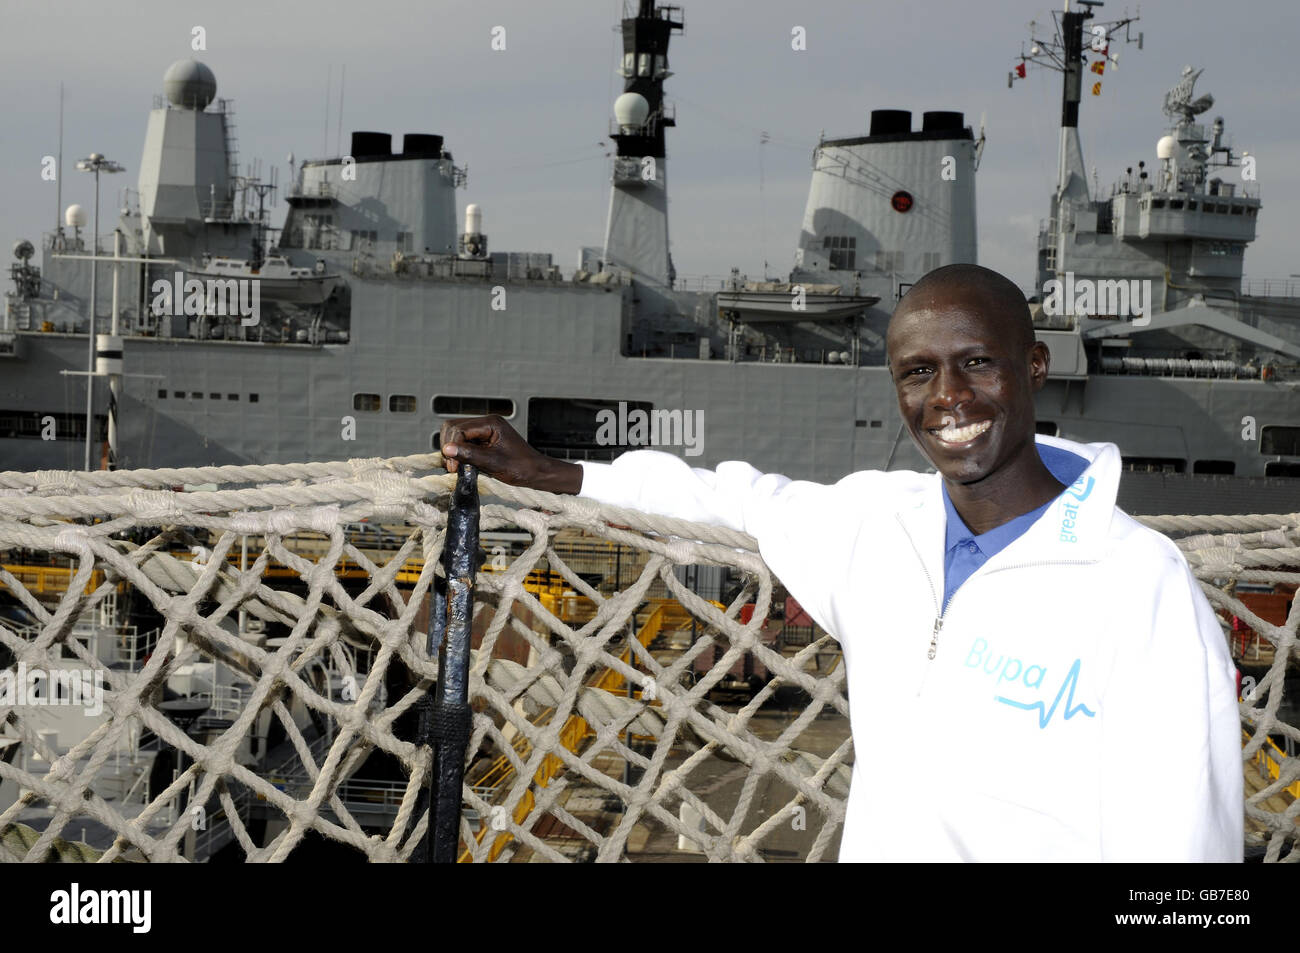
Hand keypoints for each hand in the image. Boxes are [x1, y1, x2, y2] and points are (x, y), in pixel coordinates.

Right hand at [440, 415, 582, 493]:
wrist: (536, 473)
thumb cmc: (521, 467)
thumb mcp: (493, 463)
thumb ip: (469, 455)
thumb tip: (446, 449)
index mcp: (491, 423)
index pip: (459, 429)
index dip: (452, 447)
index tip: (454, 467)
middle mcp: (486, 422)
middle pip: (453, 428)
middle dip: (450, 447)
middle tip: (454, 467)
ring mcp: (484, 430)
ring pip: (456, 434)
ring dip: (454, 450)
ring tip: (459, 467)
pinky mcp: (483, 439)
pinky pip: (464, 442)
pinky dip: (460, 453)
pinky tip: (465, 464)